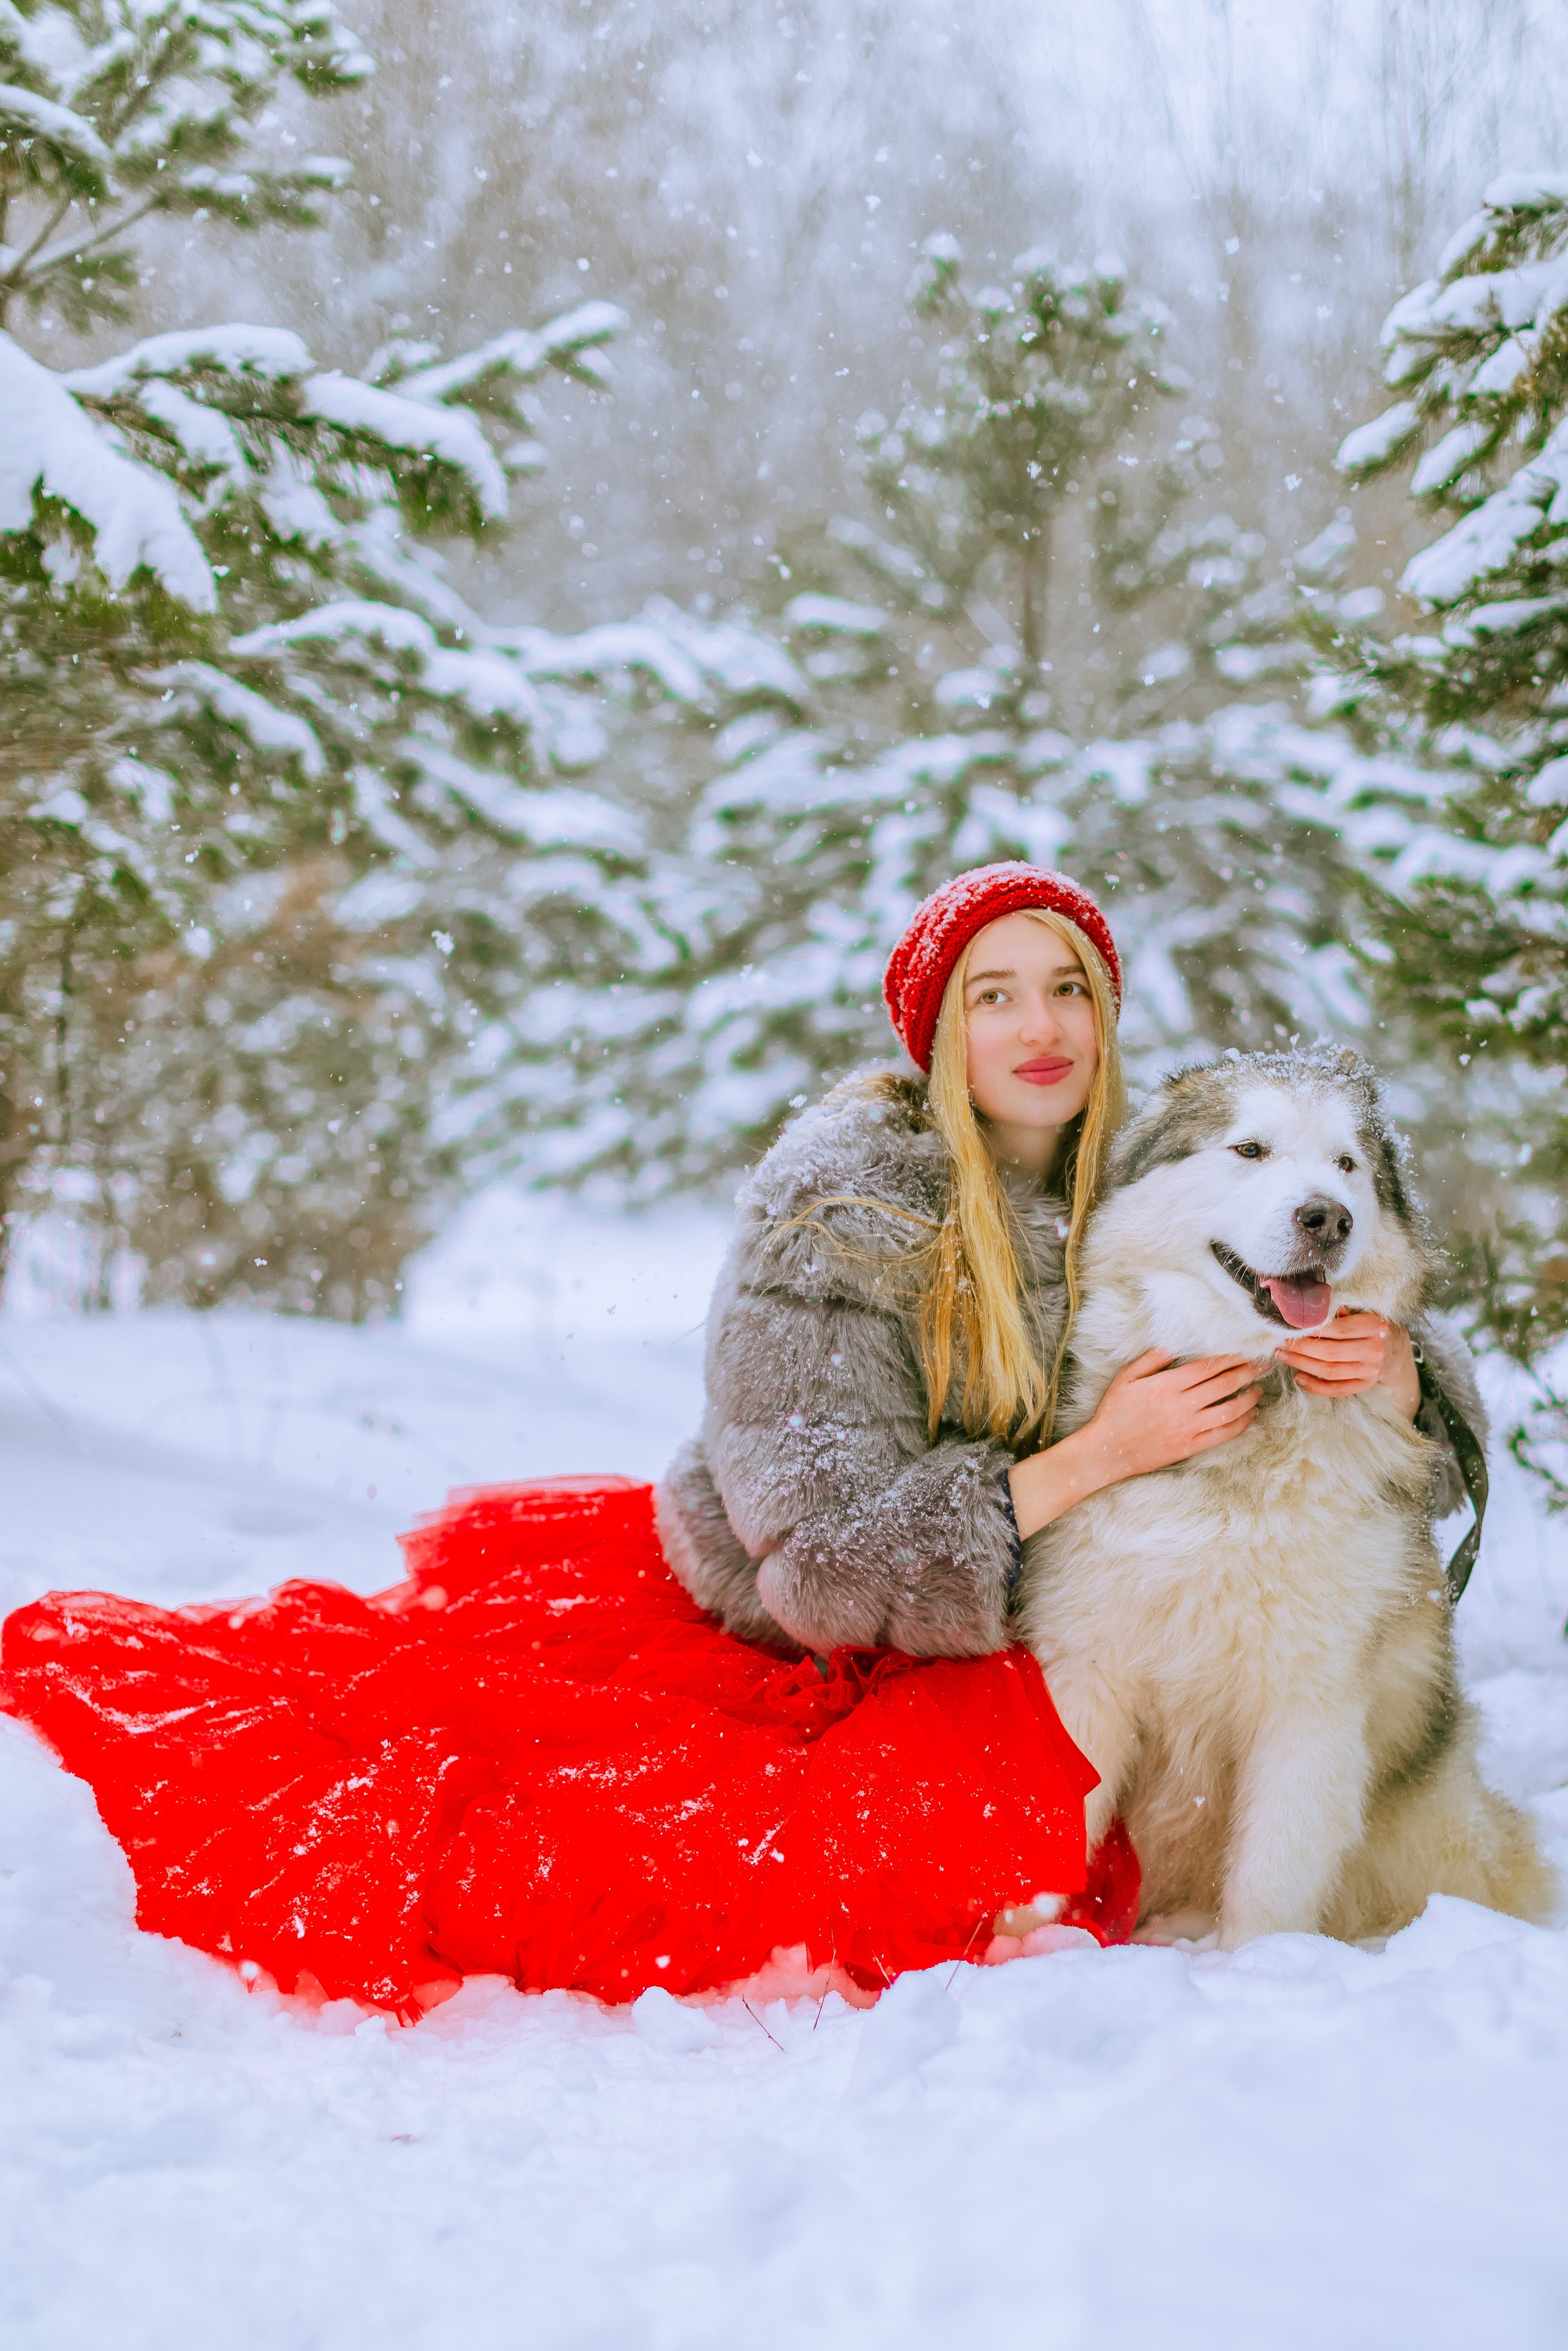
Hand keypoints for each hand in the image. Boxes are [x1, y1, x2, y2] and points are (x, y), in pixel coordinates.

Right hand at [1076, 1348, 1267, 1481]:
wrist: (1108, 1450)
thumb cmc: (1115, 1411)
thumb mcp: (1127, 1377)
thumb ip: (1152, 1359)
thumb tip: (1176, 1345)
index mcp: (1166, 1385)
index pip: (1207, 1367)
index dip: (1230, 1358)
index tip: (1245, 1351)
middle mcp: (1181, 1405)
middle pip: (1224, 1385)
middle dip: (1247, 1372)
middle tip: (1262, 1364)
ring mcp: (1188, 1428)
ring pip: (1229, 1410)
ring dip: (1249, 1398)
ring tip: (1258, 1389)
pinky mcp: (1190, 1446)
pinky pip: (1223, 1435)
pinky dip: (1241, 1424)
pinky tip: (1250, 1416)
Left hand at [1275, 1311, 1419, 1417]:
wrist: (1396, 1350)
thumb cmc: (1374, 1325)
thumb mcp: (1366, 1311)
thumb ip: (1344, 1311)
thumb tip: (1316, 1310)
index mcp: (1375, 1326)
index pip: (1337, 1329)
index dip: (1311, 1329)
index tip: (1290, 1327)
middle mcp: (1374, 1350)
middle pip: (1330, 1352)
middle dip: (1300, 1348)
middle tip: (1280, 1343)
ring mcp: (1370, 1371)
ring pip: (1329, 1371)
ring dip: (1301, 1364)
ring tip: (1282, 1356)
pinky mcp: (1365, 1385)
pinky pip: (1337, 1389)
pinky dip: (1315, 1386)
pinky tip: (1298, 1378)